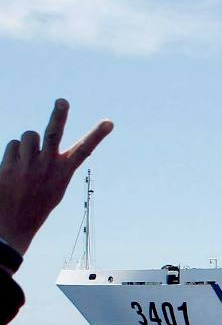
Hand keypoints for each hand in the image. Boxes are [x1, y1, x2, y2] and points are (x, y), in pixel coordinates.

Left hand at [0, 99, 111, 253]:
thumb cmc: (37, 203)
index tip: (109, 122)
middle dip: (59, 115)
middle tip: (62, 101)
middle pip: (54, 133)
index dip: (97, 135)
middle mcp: (48, 166)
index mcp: (63, 171)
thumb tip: (35, 139)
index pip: (84, 150)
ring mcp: (28, 165)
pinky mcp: (10, 165)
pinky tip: (14, 168)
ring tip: (26, 160)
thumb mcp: (54, 186)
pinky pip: (13, 145)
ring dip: (27, 143)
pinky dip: (14, 153)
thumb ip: (50, 162)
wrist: (13, 223)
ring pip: (29, 136)